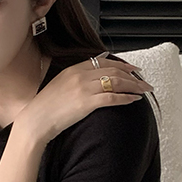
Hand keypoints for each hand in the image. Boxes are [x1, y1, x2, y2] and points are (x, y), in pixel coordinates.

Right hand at [32, 56, 147, 146]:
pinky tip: (134, 101)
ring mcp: (84, 88)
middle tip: (144, 82)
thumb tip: (90, 79)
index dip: (122, 65)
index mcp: (75, 69)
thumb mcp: (60, 85)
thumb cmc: (46, 108)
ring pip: (116, 82)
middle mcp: (81, 75)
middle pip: (113, 71)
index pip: (104, 62)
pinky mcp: (86, 103)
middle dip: (133, 76)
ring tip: (144, 91)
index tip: (133, 69)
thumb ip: (76, 79)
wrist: (36, 120)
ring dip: (133, 86)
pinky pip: (111, 97)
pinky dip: (125, 98)